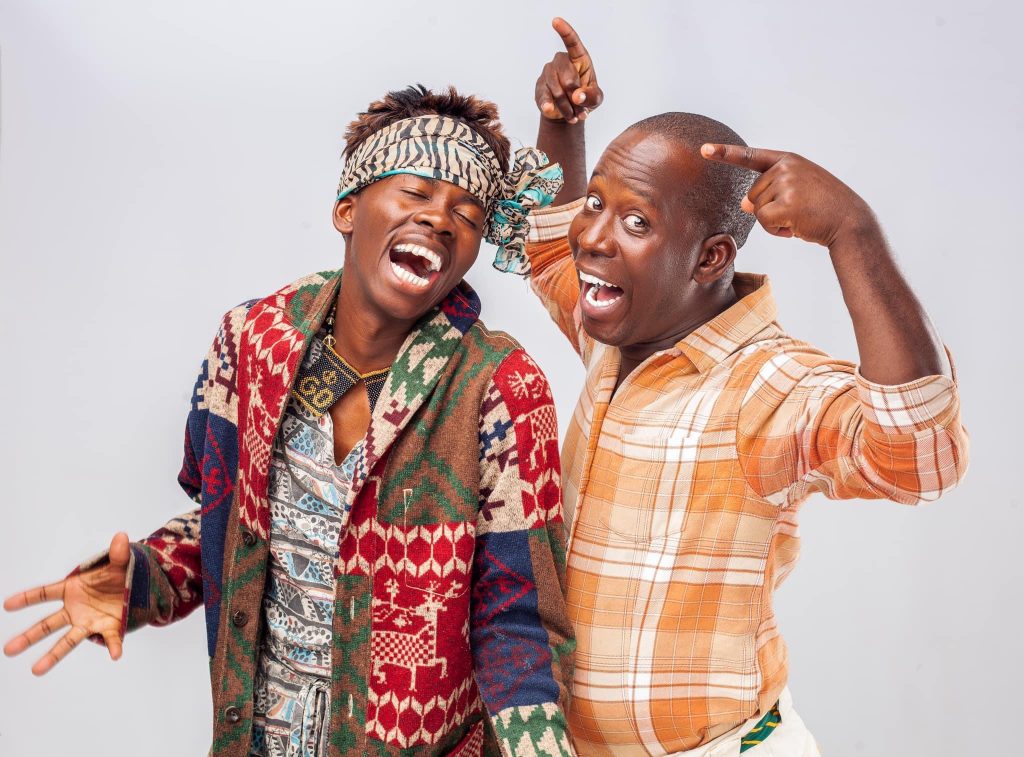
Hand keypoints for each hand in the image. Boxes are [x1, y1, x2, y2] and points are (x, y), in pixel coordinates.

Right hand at [4, 532, 129, 674]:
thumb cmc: (118, 575)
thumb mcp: (119, 563)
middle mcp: (75, 609)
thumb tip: (122, 537)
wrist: (134, 588)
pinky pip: (111, 638)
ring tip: (36, 671)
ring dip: (53, 655)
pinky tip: (116, 655)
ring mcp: (89, 621)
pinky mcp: (108, 628)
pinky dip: (113, 646)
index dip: (27, 598)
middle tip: (8, 650)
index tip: (7, 604)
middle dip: (29, 636)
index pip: (45, 593)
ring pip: (67, 641)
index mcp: (72, 589)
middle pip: (48, 624)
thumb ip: (119, 553)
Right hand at [535, 17, 603, 124]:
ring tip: (573, 116)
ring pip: (556, 89)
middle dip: (575, 95)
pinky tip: (550, 109)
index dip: (565, 31)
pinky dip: (549, 105)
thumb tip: (577, 96)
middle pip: (567, 76)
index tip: (555, 21)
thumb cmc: (585, 99)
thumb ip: (591, 97)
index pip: (572, 42)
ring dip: (566, 106)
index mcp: (578, 59)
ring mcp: (548, 73)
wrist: (568, 113)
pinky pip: (544, 96)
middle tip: (580, 109)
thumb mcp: (595, 99)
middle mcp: (561, 62)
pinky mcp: (539, 87)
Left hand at [700, 144, 875, 247]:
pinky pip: (764, 222)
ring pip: (756, 210)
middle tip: (796, 212)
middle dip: (768, 210)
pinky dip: (776, 231)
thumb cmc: (823, 209)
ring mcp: (787, 183)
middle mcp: (786, 167)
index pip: (750, 157)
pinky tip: (796, 228)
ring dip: (773, 222)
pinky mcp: (787, 203)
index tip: (703, 149)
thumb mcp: (796, 193)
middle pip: (751, 195)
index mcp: (788, 160)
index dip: (725, 154)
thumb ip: (770, 192)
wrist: (851, 221)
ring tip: (799, 218)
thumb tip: (743, 204)